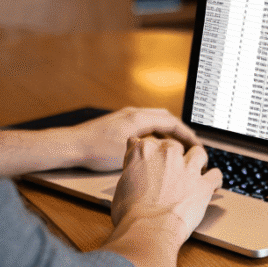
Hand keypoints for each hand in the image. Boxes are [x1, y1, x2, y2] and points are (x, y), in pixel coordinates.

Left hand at [72, 107, 200, 171]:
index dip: (187, 134)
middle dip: (180, 131)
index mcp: (139, 117)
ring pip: (154, 121)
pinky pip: (144, 126)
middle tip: (191, 145)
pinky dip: (154, 135)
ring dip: (167, 133)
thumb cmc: (95, 150)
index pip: (172, 122)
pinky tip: (153, 149)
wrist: (70, 146)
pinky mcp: (117, 125)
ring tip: (175, 148)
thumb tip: (170, 152)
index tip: (198, 146)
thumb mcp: (129, 153)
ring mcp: (124, 118)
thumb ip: (152, 149)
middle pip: (165, 118)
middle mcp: (133, 113)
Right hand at [111, 136, 221, 241]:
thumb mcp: (121, 185)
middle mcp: (167, 154)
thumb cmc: (130, 214)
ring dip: (196, 160)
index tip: (148, 162)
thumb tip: (134, 169)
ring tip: (195, 169)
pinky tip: (212, 184)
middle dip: (172, 156)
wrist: (148, 230)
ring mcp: (187, 168)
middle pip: (173, 145)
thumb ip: (132, 170)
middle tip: (170, 170)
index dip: (148, 153)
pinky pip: (216, 175)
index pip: (146, 142)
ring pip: (198, 152)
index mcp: (144, 151)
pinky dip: (214, 179)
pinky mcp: (203, 184)